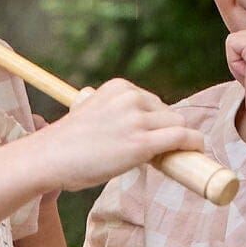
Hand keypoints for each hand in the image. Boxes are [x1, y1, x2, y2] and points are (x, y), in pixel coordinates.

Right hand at [34, 78, 207, 194]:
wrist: (49, 158)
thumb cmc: (67, 144)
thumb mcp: (91, 114)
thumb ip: (113, 114)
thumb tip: (125, 133)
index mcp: (118, 87)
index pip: (152, 102)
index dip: (156, 122)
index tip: (153, 138)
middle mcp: (130, 98)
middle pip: (169, 112)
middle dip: (166, 131)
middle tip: (158, 153)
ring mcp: (137, 120)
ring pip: (178, 125)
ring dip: (178, 142)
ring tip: (167, 159)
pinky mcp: (142, 144)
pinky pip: (182, 138)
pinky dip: (193, 145)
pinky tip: (196, 153)